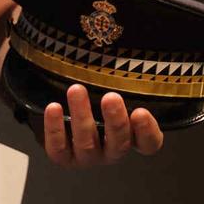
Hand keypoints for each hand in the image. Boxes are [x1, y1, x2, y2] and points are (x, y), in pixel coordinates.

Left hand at [43, 84, 163, 166]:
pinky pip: (59, 148)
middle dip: (115, 121)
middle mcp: (112, 151)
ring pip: (87, 143)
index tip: (141, 112)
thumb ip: (125, 81)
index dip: (147, 131)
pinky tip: (54, 107)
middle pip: (119, 144)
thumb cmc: (99, 97)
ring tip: (76, 90)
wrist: (67, 112)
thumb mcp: (116, 89)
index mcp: (133, 138)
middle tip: (111, 97)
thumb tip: (140, 45)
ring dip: (82, 116)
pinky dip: (55, 129)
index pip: (149, 143)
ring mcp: (88, 157)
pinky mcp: (64, 157)